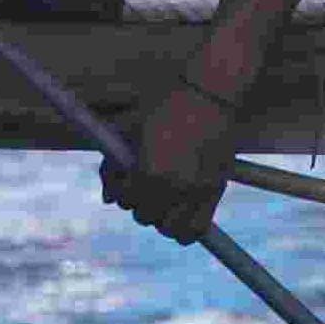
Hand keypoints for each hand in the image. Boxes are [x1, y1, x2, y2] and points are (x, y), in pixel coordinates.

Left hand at [103, 74, 242, 239]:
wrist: (210, 92)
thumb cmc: (165, 104)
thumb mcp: (129, 128)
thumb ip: (111, 166)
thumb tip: (107, 200)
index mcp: (150, 171)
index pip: (125, 201)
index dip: (121, 190)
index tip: (127, 178)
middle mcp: (175, 186)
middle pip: (146, 217)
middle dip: (141, 203)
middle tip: (146, 185)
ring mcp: (198, 191)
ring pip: (171, 230)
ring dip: (162, 219)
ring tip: (163, 201)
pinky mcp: (217, 190)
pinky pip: (197, 229)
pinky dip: (185, 230)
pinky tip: (180, 215)